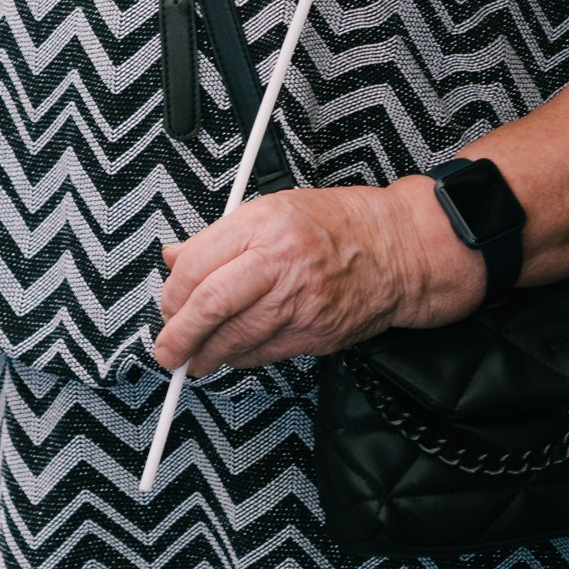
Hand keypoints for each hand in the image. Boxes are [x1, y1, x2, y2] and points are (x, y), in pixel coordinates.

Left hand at [152, 179, 483, 377]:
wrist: (401, 248)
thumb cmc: (341, 224)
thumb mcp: (275, 208)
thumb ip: (221, 236)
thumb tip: (175, 257)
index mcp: (264, 223)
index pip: (197, 265)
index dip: (172, 294)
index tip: (167, 307)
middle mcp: (281, 261)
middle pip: (210, 305)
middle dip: (178, 335)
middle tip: (167, 349)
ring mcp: (300, 300)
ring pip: (234, 338)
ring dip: (206, 355)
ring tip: (194, 359)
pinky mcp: (316, 332)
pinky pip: (264, 354)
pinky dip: (241, 359)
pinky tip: (233, 354)